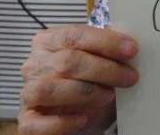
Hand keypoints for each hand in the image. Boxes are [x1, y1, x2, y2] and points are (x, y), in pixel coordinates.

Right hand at [19, 25, 138, 134]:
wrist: (83, 109)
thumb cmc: (92, 78)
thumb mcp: (101, 58)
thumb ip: (110, 47)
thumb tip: (129, 42)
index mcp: (50, 40)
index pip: (75, 35)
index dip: (106, 42)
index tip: (132, 50)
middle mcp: (35, 64)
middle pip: (68, 61)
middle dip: (105, 69)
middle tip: (129, 77)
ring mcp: (28, 92)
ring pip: (50, 89)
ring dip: (86, 92)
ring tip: (109, 95)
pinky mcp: (28, 121)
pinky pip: (37, 124)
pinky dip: (62, 123)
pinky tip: (83, 119)